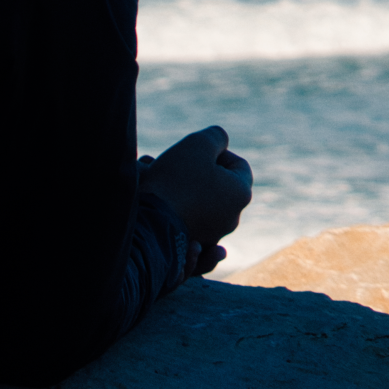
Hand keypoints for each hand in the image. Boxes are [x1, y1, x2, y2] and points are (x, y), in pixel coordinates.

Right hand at [140, 126, 252, 262]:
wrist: (147, 225)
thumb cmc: (175, 182)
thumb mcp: (198, 144)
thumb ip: (215, 137)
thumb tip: (220, 142)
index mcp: (241, 194)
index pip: (238, 165)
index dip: (217, 153)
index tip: (195, 153)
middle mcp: (231, 220)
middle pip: (218, 187)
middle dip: (196, 173)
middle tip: (174, 166)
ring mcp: (210, 238)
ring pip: (200, 206)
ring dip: (183, 192)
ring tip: (158, 182)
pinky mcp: (189, 252)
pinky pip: (187, 229)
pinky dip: (176, 215)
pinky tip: (163, 203)